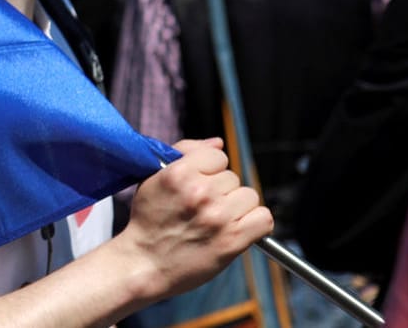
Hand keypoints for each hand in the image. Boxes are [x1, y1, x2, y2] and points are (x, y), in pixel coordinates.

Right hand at [115, 138, 272, 300]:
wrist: (144, 263)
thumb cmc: (148, 221)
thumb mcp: (153, 178)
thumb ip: (185, 153)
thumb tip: (218, 143)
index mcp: (179, 173)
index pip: (218, 156)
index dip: (210, 170)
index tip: (200, 184)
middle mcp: (200, 192)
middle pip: (233, 178)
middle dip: (222, 191)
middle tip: (203, 208)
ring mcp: (218, 217)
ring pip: (249, 196)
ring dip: (238, 208)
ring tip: (218, 220)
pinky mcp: (233, 240)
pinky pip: (263, 219)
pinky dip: (255, 224)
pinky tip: (238, 229)